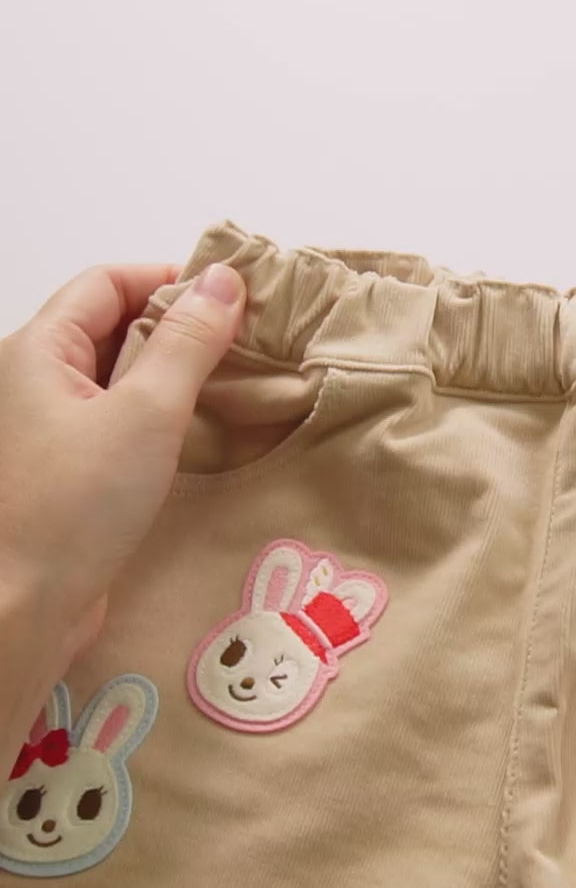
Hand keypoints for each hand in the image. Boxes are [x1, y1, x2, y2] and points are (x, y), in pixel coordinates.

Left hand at [0, 263, 244, 683]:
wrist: (22, 610)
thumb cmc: (76, 505)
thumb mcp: (146, 412)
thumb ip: (189, 342)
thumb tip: (224, 279)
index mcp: (37, 351)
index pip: (106, 282)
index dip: (167, 277)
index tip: (231, 295)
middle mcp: (33, 380)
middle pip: (110, 323)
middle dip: (176, 322)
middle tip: (243, 338)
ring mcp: (48, 427)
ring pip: (116, 373)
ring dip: (170, 369)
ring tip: (232, 379)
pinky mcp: (66, 468)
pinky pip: (116, 417)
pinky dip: (158, 410)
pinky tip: (195, 426)